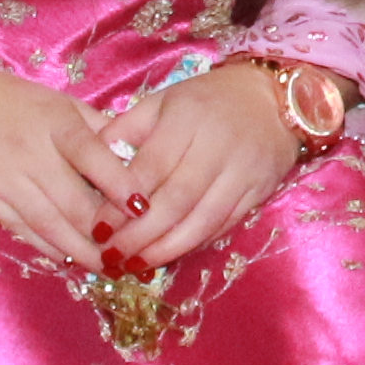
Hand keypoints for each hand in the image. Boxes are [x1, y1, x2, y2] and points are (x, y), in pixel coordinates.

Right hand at [0, 58, 125, 264]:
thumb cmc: (5, 100)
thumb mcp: (54, 102)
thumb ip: (95, 127)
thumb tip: (138, 153)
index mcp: (54, 121)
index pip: (93, 154)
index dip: (120, 184)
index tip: (144, 209)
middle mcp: (29, 150)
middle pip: (75, 202)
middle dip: (107, 233)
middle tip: (133, 253)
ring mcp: (2, 177)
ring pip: (50, 224)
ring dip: (82, 250)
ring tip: (108, 267)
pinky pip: (23, 230)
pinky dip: (49, 248)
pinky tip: (70, 259)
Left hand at [95, 60, 307, 266]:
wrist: (273, 98)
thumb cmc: (208, 100)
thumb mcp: (163, 101)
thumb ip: (126, 129)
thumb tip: (90, 163)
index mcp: (187, 118)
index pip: (151, 167)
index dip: (122, 202)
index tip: (98, 228)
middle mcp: (217, 146)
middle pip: (176, 201)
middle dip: (140, 235)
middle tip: (112, 256)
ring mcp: (242, 172)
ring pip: (202, 221)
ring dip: (166, 249)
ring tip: (136, 265)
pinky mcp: (259, 192)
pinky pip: (223, 225)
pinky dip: (194, 244)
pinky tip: (169, 254)